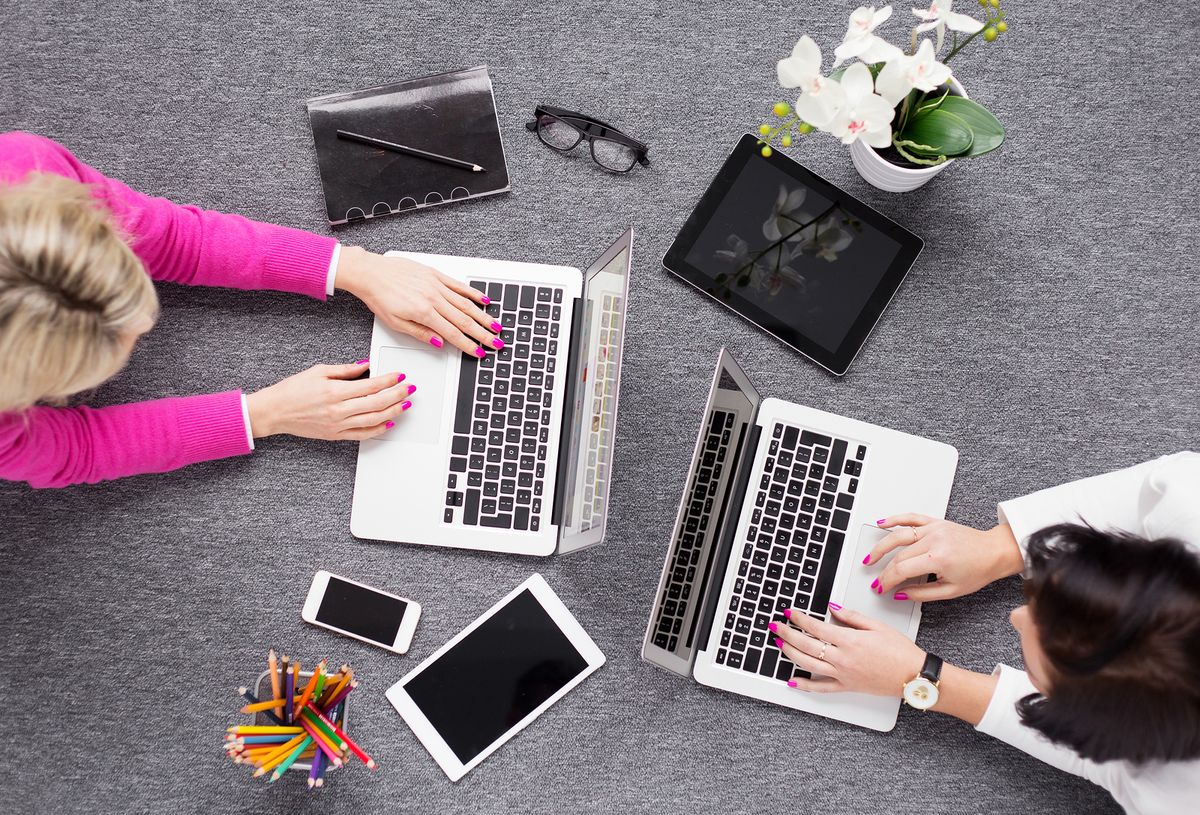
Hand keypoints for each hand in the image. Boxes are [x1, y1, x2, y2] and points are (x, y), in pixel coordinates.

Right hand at [246, 361, 415, 440]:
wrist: (274, 411)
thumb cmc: (293, 390)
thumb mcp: (319, 371)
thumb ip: (346, 370)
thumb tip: (367, 366)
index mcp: (335, 392)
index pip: (371, 385)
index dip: (389, 380)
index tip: (400, 376)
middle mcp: (339, 410)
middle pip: (377, 403)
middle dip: (397, 395)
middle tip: (409, 389)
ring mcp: (338, 425)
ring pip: (374, 420)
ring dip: (393, 412)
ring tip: (405, 404)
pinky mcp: (336, 435)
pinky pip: (362, 434)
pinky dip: (378, 429)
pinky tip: (389, 422)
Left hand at [335, 247, 503, 357]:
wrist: (370, 273)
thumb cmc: (379, 297)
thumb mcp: (396, 323)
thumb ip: (420, 333)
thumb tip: (440, 343)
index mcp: (423, 313)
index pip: (452, 333)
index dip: (468, 345)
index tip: (479, 352)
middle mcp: (433, 298)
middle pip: (464, 320)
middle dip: (483, 334)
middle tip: (496, 343)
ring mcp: (436, 285)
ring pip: (465, 304)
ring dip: (483, 316)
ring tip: (496, 326)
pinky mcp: (435, 274)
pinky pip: (458, 285)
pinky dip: (473, 293)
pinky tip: (484, 300)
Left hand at [771, 605, 924, 696]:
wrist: (913, 675)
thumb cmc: (900, 651)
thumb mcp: (877, 626)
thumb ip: (851, 616)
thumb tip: (833, 608)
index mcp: (849, 640)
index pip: (816, 627)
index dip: (799, 618)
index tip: (790, 612)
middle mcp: (843, 658)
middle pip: (806, 645)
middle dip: (787, 634)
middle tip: (775, 626)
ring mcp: (843, 674)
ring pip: (808, 664)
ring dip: (790, 653)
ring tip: (779, 644)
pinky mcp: (847, 687)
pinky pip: (820, 687)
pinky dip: (804, 685)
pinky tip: (792, 680)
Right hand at [864, 515, 1024, 601]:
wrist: (994, 552)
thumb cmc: (978, 570)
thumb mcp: (951, 591)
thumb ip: (922, 594)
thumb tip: (900, 594)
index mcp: (938, 559)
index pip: (901, 569)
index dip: (887, 580)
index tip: (881, 587)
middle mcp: (934, 540)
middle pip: (898, 555)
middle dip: (884, 570)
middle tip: (876, 580)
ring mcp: (934, 528)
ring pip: (898, 535)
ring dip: (880, 546)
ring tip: (870, 557)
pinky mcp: (935, 522)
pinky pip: (910, 517)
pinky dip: (894, 519)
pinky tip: (881, 523)